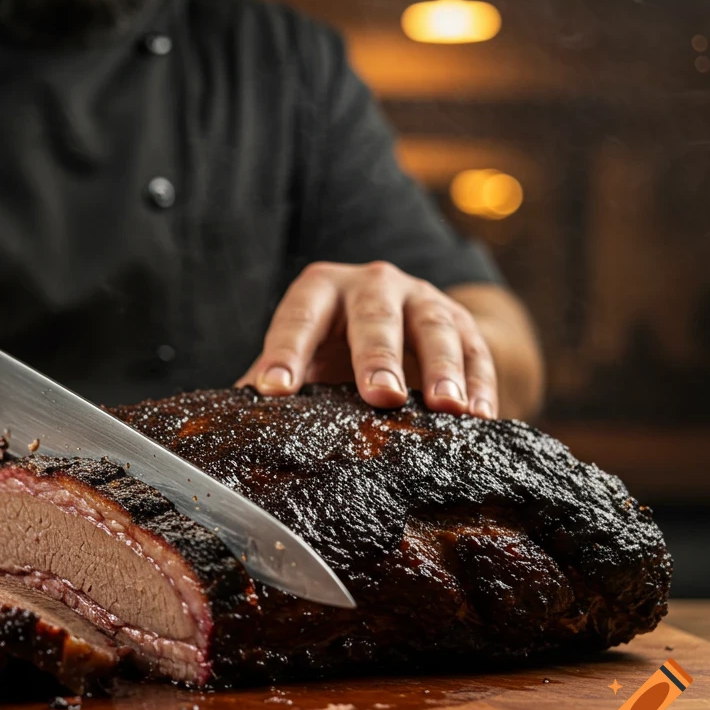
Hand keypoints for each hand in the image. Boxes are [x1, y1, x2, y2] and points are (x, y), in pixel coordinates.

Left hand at [237, 261, 496, 417]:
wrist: (402, 322)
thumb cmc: (332, 346)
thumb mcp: (300, 354)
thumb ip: (269, 381)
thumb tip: (228, 425)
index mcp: (320, 290)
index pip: (298, 317)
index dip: (285, 352)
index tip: (274, 390)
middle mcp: (372, 284)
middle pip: (374, 314)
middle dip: (378, 354)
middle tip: (380, 395)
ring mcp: (422, 298)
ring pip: (434, 326)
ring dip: (441, 367)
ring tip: (446, 406)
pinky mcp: (464, 323)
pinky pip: (476, 350)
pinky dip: (481, 383)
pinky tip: (480, 417)